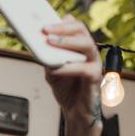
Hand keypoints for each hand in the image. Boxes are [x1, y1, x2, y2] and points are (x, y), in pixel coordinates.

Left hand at [41, 15, 102, 135]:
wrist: (75, 112)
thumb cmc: (66, 90)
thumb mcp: (51, 71)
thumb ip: (48, 57)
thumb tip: (38, 44)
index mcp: (80, 47)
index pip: (74, 27)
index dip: (60, 23)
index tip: (43, 24)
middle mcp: (89, 52)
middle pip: (81, 30)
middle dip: (63, 28)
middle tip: (45, 30)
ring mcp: (95, 63)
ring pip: (86, 44)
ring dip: (67, 41)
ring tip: (50, 41)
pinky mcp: (96, 78)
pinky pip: (84, 69)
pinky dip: (68, 67)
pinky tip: (54, 69)